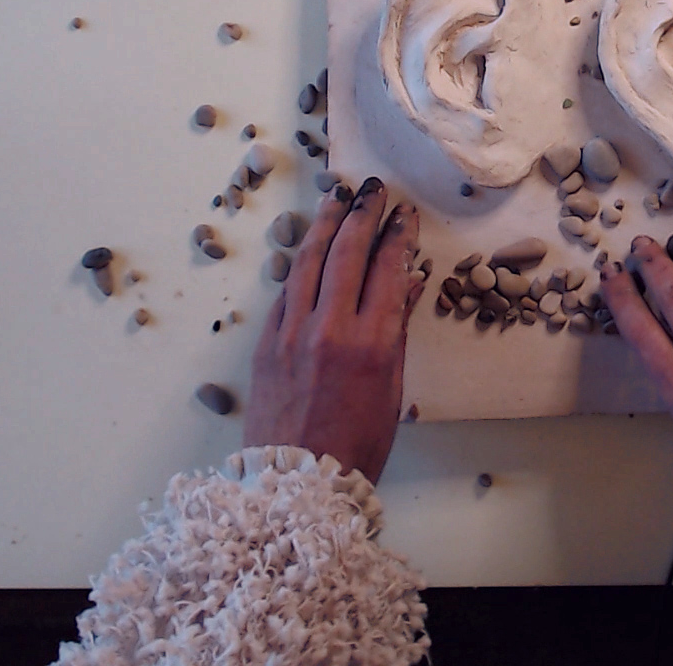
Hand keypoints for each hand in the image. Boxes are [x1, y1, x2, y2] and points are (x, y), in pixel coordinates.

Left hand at [245, 178, 422, 482]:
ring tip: (338, 198)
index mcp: (370, 344)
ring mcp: (292, 332)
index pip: (387, 270)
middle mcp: (329, 329)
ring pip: (309, 261)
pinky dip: (302, 261)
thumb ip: (396, 331)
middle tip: (373, 191)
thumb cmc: (355, 445)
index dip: (397, 237)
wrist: (298, 482)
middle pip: (347, 253)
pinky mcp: (266, 342)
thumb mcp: (391, 389)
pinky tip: (311, 245)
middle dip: (362, 215)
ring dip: (326, 224)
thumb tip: (406, 285)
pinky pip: (285, 288)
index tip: (405, 215)